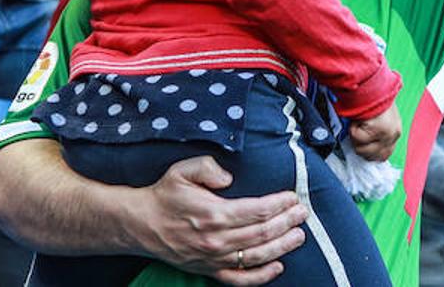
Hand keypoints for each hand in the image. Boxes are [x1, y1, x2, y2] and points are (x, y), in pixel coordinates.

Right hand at [132, 156, 307, 284]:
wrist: (141, 223)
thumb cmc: (165, 196)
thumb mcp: (183, 171)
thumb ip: (208, 167)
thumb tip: (230, 177)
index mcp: (214, 214)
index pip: (258, 210)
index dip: (279, 204)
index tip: (292, 197)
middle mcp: (217, 239)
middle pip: (263, 233)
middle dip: (287, 222)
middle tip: (302, 213)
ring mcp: (214, 258)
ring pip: (257, 255)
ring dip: (282, 246)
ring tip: (299, 236)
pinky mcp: (209, 270)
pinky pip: (240, 279)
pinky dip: (261, 276)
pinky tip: (277, 267)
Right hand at [349, 103, 400, 160]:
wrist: (373, 85)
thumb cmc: (373, 98)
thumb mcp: (379, 118)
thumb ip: (376, 133)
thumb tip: (363, 145)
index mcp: (394, 132)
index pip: (383, 155)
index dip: (369, 152)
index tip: (361, 144)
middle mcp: (393, 135)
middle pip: (371, 156)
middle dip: (360, 145)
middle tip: (358, 130)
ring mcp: (386, 134)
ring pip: (361, 149)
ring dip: (355, 136)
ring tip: (359, 121)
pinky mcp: (378, 130)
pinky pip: (357, 137)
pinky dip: (352, 128)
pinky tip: (358, 118)